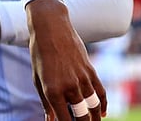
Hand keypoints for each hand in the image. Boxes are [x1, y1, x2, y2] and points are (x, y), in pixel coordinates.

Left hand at [26, 0, 105, 120]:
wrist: (51, 29)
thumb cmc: (40, 54)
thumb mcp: (37, 79)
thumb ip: (46, 102)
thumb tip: (51, 120)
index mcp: (52, 91)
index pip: (64, 120)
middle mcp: (69, 87)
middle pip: (82, 117)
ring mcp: (82, 79)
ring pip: (94, 107)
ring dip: (95, 119)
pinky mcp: (91, 71)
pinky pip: (101, 93)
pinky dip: (103, 105)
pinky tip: (102, 113)